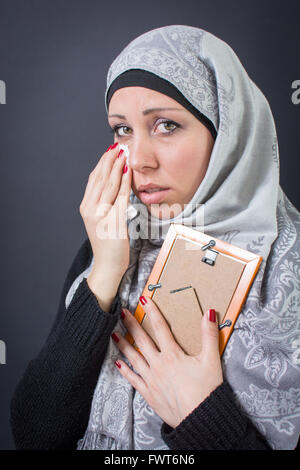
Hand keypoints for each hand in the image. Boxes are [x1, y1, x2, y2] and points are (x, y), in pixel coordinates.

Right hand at [79, 142, 131, 278]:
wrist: (108, 265)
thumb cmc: (109, 244)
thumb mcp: (102, 221)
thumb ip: (105, 204)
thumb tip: (115, 185)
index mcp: (86, 207)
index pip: (94, 179)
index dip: (102, 162)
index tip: (110, 150)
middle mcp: (90, 209)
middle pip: (100, 178)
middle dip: (110, 159)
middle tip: (118, 145)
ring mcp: (100, 215)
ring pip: (109, 184)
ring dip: (117, 166)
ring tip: (123, 153)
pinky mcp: (113, 221)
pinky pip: (121, 196)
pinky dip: (125, 182)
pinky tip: (129, 171)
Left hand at [112, 296, 222, 428]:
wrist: (199, 419)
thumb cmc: (207, 391)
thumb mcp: (211, 360)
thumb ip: (209, 335)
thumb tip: (209, 314)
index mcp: (173, 355)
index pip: (160, 327)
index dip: (151, 312)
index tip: (143, 300)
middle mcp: (158, 364)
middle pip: (142, 340)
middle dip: (131, 324)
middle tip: (121, 312)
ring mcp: (151, 379)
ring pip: (133, 358)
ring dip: (123, 344)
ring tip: (114, 333)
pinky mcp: (149, 393)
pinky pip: (133, 379)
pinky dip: (124, 370)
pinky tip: (117, 362)